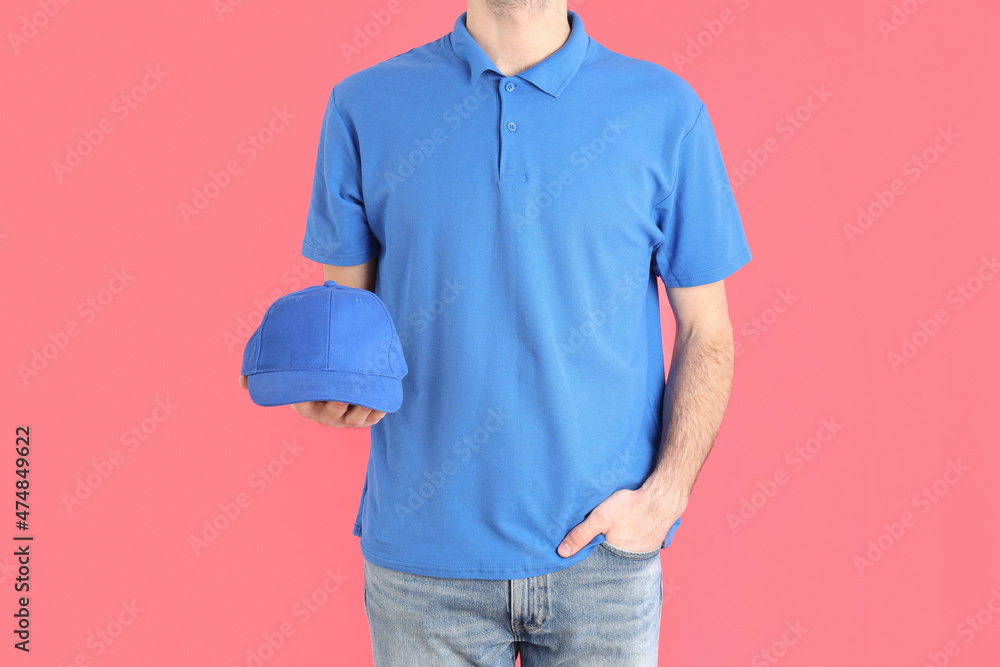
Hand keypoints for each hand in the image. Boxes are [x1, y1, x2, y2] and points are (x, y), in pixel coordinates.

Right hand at [239, 374, 385, 427]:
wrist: (333, 357)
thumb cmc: (305, 360)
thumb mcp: (281, 361)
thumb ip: (260, 366)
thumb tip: (241, 384)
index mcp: (304, 405)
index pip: (310, 407)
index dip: (323, 400)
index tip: (333, 390)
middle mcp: (323, 414)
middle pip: (336, 414)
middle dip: (344, 406)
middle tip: (350, 392)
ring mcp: (344, 416)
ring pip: (357, 418)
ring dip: (365, 409)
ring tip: (370, 395)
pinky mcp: (362, 414)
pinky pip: (373, 417)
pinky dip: (379, 410)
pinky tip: (382, 400)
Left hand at [557, 486, 687, 557]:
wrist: (662, 498)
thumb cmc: (631, 506)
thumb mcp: (600, 518)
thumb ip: (581, 535)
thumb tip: (562, 553)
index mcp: (615, 557)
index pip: (597, 563)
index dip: (589, 556)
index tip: (582, 551)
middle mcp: (631, 560)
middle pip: (610, 558)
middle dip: (603, 552)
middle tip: (601, 538)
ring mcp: (643, 553)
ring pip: (623, 553)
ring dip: (618, 546)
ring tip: (615, 534)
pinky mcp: (651, 544)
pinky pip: (636, 547)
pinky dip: (630, 541)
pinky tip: (629, 530)